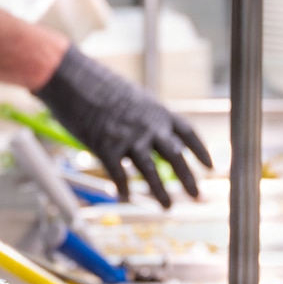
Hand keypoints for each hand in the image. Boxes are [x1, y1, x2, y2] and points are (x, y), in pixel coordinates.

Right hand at [34, 46, 211, 206]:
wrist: (72, 76)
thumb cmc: (97, 83)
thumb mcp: (131, 95)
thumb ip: (144, 115)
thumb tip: (151, 132)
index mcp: (156, 110)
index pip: (187, 132)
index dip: (200, 151)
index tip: (211, 166)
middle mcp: (148, 125)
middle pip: (175, 156)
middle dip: (188, 178)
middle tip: (198, 196)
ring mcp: (128, 136)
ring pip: (150, 170)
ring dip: (160, 192)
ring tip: (168, 207)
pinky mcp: (105, 146)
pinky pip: (118, 174)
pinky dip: (123, 189)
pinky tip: (125, 199)